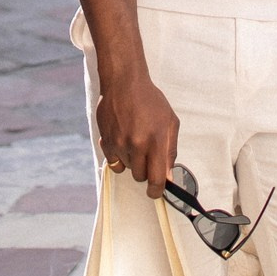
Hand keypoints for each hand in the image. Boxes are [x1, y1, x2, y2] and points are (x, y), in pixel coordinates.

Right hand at [96, 69, 179, 198]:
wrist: (124, 83)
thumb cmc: (149, 101)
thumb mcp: (170, 122)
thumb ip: (170, 150)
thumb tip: (168, 174)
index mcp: (155, 141)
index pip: (156, 179)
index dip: (157, 190)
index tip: (156, 192)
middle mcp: (136, 145)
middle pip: (140, 176)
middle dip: (146, 170)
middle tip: (148, 154)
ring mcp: (119, 144)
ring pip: (126, 168)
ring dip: (132, 161)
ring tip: (135, 139)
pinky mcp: (106, 141)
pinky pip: (113, 162)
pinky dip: (119, 156)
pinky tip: (123, 139)